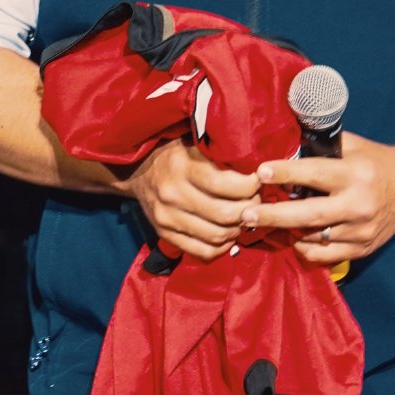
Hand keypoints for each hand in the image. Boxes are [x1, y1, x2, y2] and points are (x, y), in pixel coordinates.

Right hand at [124, 138, 265, 262]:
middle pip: (224, 214)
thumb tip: (258, 168)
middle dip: (249, 210)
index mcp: (182, 166)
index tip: (259, 181)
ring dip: (238, 230)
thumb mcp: (193, 143)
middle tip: (257, 202)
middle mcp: (173, 194)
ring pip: (217, 236)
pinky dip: (222, 248)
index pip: (224, 184)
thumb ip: (219, 155)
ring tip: (246, 218)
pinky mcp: (164, 233)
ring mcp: (167, 217)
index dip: (250, 186)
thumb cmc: (174, 152)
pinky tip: (230, 235)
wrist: (136, 169)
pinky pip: (202, 251)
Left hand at [251, 138, 394, 270]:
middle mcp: (359, 204)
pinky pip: (325, 255)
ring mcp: (362, 230)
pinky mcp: (363, 248)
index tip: (260, 172)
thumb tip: (283, 141)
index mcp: (356, 174)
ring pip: (314, 238)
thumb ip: (320, 146)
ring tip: (262, 225)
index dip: (286, 173)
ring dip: (286, 232)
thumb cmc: (374, 162)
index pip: (315, 174)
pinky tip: (293, 236)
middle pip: (310, 215)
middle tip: (247, 215)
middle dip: (274, 215)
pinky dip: (305, 248)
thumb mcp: (352, 146)